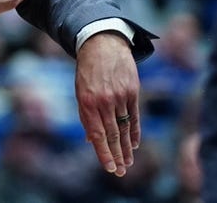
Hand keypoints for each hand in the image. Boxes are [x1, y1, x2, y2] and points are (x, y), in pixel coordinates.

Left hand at [75, 31, 139, 177]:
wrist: (102, 44)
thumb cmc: (88, 71)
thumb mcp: (80, 92)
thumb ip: (86, 116)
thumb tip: (91, 140)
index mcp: (88, 102)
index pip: (97, 134)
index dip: (104, 153)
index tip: (110, 168)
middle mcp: (104, 101)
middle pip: (113, 134)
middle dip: (117, 155)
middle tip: (121, 172)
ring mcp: (120, 95)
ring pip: (125, 127)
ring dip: (127, 147)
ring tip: (128, 162)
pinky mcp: (132, 90)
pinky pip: (135, 115)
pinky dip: (135, 131)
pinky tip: (135, 144)